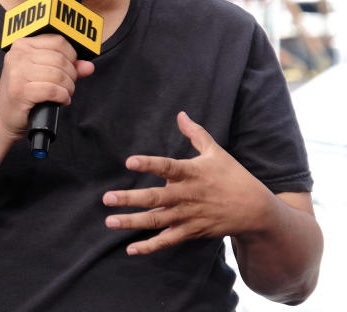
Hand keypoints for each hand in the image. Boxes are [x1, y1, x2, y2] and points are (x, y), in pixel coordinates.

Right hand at [0, 34, 94, 140]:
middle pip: (60, 59)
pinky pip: (53, 90)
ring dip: (68, 87)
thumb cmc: (23, 93)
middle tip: (68, 86)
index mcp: (22, 45)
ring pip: (58, 74)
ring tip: (64, 94)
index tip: (70, 69)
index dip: (71, 56)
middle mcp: (17, 55)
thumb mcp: (43, 74)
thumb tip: (89, 66)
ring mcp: (17, 72)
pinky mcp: (20, 91)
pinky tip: (61, 100)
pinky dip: (62, 97)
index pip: (58, 41)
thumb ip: (67, 67)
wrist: (2, 117)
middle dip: (71, 75)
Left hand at [102, 111, 275, 255]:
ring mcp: (188, 216)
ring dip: (132, 222)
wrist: (256, 210)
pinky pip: (168, 240)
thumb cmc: (233, 176)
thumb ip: (195, 133)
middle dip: (130, 199)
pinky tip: (131, 249)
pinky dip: (150, 246)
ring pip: (157, 221)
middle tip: (107, 198)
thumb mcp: (216, 152)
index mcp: (192, 173)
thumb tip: (181, 114)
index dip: (149, 164)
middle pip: (155, 198)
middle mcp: (187, 195)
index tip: (129, 162)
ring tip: (110, 221)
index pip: (167, 167)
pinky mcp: (191, 231)